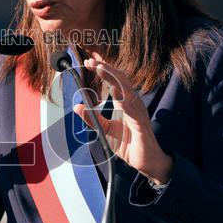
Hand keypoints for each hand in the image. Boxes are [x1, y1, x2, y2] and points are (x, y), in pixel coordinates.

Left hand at [72, 52, 172, 183]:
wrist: (146, 162)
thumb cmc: (128, 144)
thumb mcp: (105, 130)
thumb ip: (92, 118)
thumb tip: (77, 106)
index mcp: (125, 102)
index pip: (114, 81)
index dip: (104, 70)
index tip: (90, 60)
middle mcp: (133, 104)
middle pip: (120, 81)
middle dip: (106, 69)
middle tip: (91, 61)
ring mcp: (138, 113)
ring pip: (126, 91)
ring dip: (113, 79)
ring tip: (101, 69)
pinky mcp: (141, 125)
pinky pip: (132, 111)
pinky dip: (124, 101)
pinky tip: (115, 94)